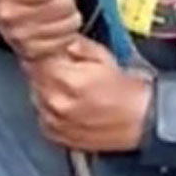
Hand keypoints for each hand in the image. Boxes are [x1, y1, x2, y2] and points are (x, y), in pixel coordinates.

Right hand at [0, 0, 82, 61]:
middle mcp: (10, 14)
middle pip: (60, 9)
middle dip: (66, 1)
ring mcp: (18, 36)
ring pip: (65, 28)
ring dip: (68, 19)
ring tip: (58, 14)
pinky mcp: (27, 51)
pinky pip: (60, 46)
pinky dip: (64, 37)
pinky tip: (56, 30)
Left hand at [29, 38, 154, 152]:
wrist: (141, 121)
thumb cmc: (126, 90)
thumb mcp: (103, 56)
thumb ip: (75, 46)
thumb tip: (59, 40)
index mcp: (65, 79)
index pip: (36, 57)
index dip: (45, 50)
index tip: (53, 48)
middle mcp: (54, 102)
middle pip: (34, 76)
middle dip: (46, 69)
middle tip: (66, 68)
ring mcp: (53, 121)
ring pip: (37, 95)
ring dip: (47, 89)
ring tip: (71, 88)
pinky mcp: (55, 135)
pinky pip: (42, 115)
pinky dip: (51, 108)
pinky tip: (70, 104)